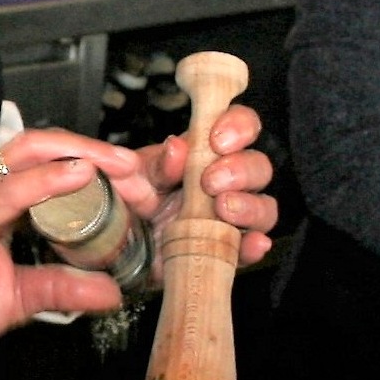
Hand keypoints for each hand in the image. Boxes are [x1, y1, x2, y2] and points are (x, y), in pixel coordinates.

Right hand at [0, 116, 276, 353]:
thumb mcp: (18, 300)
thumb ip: (62, 289)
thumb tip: (110, 293)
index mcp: (7, 201)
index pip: (64, 167)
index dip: (108, 166)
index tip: (150, 182)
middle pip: (56, 146)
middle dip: (106, 153)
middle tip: (147, 172)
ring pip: (36, 151)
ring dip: (86, 154)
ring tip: (125, 166)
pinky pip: (10, 187)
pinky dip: (48, 178)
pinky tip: (80, 175)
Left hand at [122, 103, 278, 265]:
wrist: (115, 252)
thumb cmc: (125, 205)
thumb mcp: (120, 179)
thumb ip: (128, 160)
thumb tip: (173, 148)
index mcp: (203, 153)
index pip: (239, 126)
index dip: (239, 126)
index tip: (218, 139)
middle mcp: (225, 183)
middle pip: (258, 167)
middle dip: (241, 169)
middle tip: (211, 181)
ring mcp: (229, 220)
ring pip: (264, 207)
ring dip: (250, 206)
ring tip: (223, 209)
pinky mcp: (225, 253)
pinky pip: (251, 250)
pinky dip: (255, 247)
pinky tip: (252, 244)